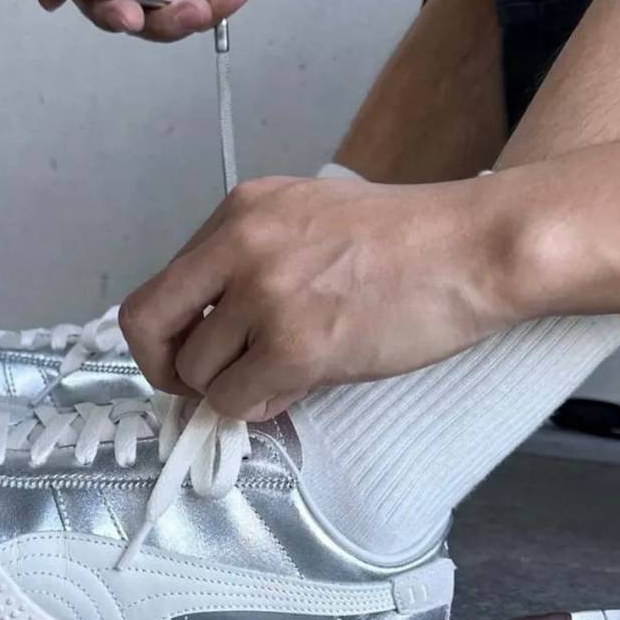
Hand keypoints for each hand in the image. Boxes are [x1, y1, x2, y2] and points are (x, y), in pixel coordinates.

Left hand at [119, 176, 522, 419]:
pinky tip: (292, 392)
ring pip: (196, 374)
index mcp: (240, 211)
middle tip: (204, 387)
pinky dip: (256, 408)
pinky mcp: (294, 345)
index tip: (193, 355)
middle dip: (167, 370)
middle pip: (147, 326)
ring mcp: (264, 295)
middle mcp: (239, 245)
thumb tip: (217, 336)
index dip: (168, 334)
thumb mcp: (311, 222)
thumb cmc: (408, 240)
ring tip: (277, 381)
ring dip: (228, 390)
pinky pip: (236, 400)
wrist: (473, 248)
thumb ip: (253, 265)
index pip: (161, 285)